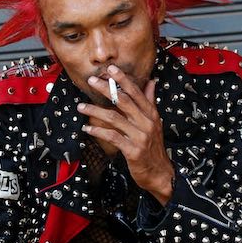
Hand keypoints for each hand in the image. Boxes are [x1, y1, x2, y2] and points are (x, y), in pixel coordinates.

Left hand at [78, 65, 175, 203]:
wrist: (160, 173)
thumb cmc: (153, 147)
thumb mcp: (155, 123)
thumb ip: (150, 102)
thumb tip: (151, 81)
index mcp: (151, 115)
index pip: (136, 92)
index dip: (123, 80)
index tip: (111, 69)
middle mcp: (146, 123)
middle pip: (124, 101)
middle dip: (106, 89)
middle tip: (91, 81)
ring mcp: (140, 137)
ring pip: (114, 118)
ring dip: (95, 111)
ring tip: (81, 106)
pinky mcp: (132, 150)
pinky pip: (112, 137)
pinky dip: (98, 131)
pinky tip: (87, 128)